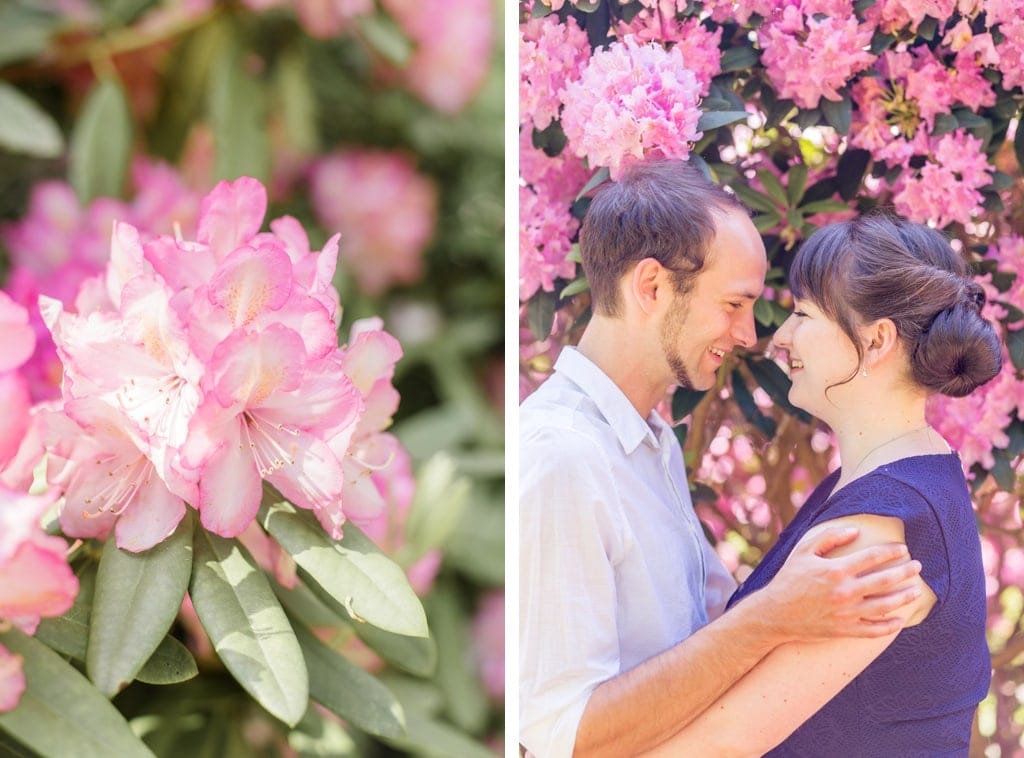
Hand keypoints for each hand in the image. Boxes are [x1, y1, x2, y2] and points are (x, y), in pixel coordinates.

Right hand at [760, 526, 922, 640]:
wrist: (774, 613)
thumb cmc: (789, 578)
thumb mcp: (803, 551)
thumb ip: (829, 537)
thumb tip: (856, 531)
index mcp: (835, 570)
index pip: (872, 557)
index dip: (891, 552)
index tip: (903, 549)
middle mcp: (844, 591)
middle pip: (884, 581)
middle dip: (905, 572)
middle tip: (918, 567)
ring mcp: (846, 613)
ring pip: (884, 606)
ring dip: (904, 597)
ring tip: (916, 591)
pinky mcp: (844, 630)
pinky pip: (873, 630)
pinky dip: (889, 626)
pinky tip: (899, 619)